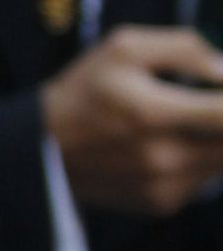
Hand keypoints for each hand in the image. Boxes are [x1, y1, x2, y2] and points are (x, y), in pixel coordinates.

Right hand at [42, 26, 222, 215]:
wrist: (44, 149)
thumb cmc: (86, 91)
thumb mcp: (124, 47)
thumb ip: (185, 47)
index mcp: (153, 113)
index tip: (222, 88)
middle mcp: (163, 158)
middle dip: (221, 118)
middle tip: (208, 103)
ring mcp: (164, 186)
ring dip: (216, 138)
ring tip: (188, 119)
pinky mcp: (163, 203)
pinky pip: (205, 178)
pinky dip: (202, 158)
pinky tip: (172, 143)